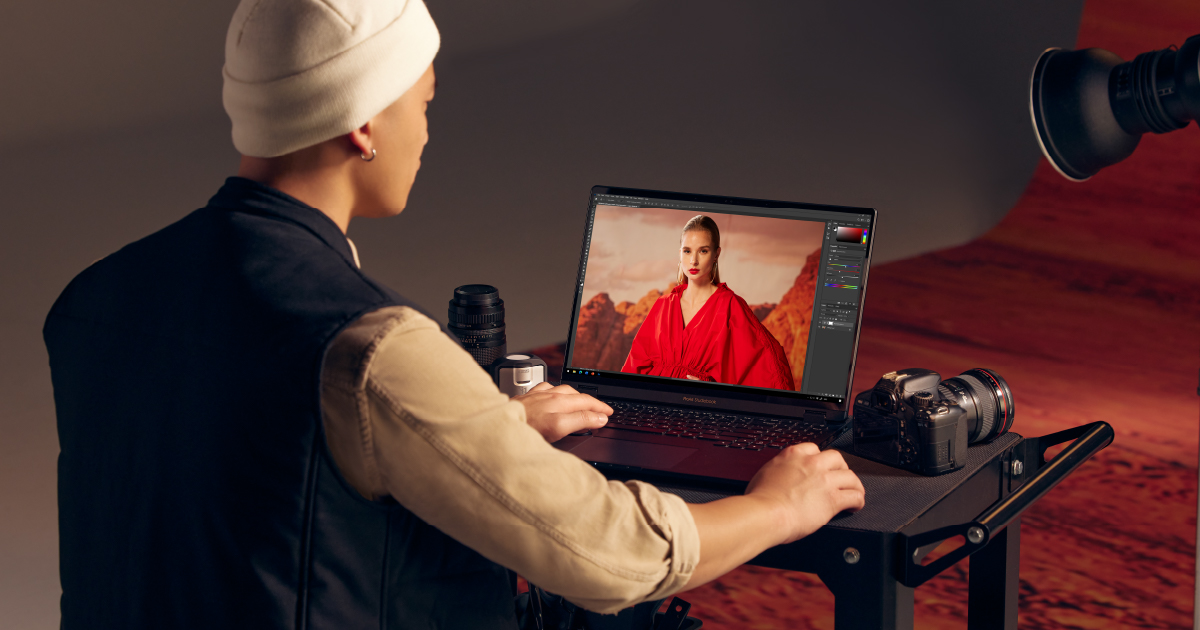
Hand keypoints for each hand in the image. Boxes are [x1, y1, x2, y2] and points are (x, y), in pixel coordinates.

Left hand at [512, 382, 612, 442]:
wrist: (496, 426)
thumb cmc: (523, 429)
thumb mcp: (558, 428)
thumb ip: (580, 420)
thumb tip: (599, 417)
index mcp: (560, 403)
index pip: (587, 405)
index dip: (600, 410)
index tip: (609, 414)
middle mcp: (549, 397)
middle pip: (577, 396)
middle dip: (592, 401)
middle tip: (601, 409)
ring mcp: (538, 396)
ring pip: (563, 390)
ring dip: (576, 395)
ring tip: (582, 401)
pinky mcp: (527, 398)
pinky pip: (546, 388)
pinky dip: (556, 391)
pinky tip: (553, 394)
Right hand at [745, 443, 864, 544]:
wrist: (766, 513)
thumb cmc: (760, 500)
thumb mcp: (764, 474)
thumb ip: (777, 471)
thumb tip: (778, 478)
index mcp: (792, 455)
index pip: (814, 448)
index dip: (820, 458)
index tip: (821, 466)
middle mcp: (811, 464)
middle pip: (836, 458)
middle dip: (840, 468)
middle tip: (839, 477)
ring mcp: (824, 480)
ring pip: (850, 476)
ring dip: (853, 485)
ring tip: (853, 491)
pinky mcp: (833, 499)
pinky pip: (854, 496)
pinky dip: (857, 500)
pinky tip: (855, 505)